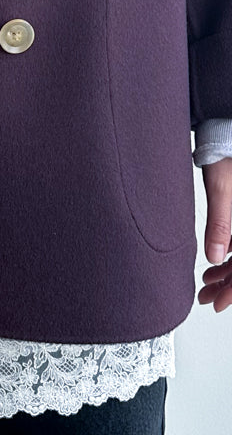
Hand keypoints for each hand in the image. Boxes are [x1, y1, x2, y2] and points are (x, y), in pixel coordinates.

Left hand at [198, 155, 231, 312]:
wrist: (225, 132)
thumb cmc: (226, 149)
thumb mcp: (222, 186)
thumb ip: (220, 221)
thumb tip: (215, 256)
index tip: (219, 302)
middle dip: (230, 285)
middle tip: (206, 298)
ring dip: (229, 274)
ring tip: (206, 286)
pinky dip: (230, 259)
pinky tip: (214, 267)